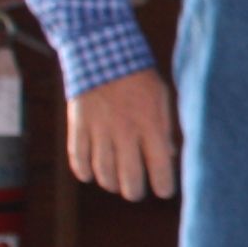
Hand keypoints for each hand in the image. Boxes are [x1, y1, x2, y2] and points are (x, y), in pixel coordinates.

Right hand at [67, 71, 179, 200]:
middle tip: (136, 192)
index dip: (163, 185)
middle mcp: (125, 131)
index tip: (164, 192)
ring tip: (116, 183)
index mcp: (151, 124)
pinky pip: (79, 159)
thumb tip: (169, 156)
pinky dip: (84, 172)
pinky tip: (91, 174)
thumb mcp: (161, 99)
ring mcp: (99, 130)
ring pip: (103, 173)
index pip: (160, 166)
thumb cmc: (138, 79)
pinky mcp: (78, 127)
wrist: (102, 54)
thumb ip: (165, 128)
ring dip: (111, 183)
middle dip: (134, 192)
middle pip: (129, 177)